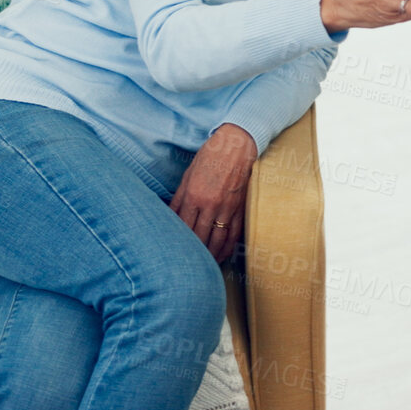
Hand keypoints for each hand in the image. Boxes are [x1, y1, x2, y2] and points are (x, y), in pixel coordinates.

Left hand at [171, 123, 256, 261]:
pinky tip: (222, 255)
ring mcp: (227, 207)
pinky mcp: (240, 208)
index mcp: (194, 195)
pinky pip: (234, 234)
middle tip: (185, 264)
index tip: (173, 252)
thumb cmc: (210, 156)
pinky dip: (228, 248)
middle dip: (193, 253)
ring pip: (218, 240)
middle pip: (199, 238)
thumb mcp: (188, 175)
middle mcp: (211, 204)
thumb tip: (169, 216)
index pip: (183, 227)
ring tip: (204, 265)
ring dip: (211, 255)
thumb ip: (178, 198)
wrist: (237, 144)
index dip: (178, 242)